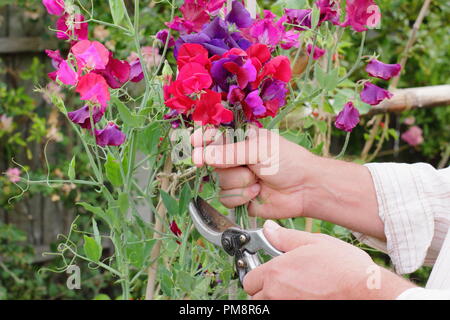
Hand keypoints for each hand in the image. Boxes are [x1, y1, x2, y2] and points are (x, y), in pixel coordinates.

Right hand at [191, 126, 314, 219]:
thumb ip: (229, 152)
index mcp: (240, 140)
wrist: (304, 189)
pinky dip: (241, 197)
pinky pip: (226, 198)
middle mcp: (235, 158)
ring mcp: (236, 178)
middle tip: (248, 167)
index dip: (202, 140)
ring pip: (219, 182)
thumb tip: (202, 155)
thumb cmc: (287, 161)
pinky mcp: (239, 197)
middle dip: (229, 166)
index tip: (194, 143)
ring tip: (258, 181)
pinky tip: (257, 193)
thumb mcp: (258, 149)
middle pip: (213, 162)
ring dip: (240, 183)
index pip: (214, 137)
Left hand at [243, 220, 415, 299]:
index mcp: (276, 273)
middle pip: (255, 297)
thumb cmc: (344, 267)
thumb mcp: (312, 242)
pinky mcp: (297, 316)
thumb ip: (284, 237)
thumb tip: (268, 228)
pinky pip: (283, 311)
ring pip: (268, 306)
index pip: (249, 280)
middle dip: (264, 289)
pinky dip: (288, 303)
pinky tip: (303, 296)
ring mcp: (287, 308)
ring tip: (294, 290)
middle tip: (282, 282)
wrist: (366, 291)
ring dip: (275, 298)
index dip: (257, 274)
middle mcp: (277, 295)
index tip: (266, 272)